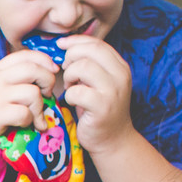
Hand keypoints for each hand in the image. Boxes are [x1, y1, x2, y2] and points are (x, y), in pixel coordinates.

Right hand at [0, 50, 58, 149]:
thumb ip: (17, 79)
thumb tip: (49, 73)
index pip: (26, 55)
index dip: (44, 60)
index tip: (52, 72)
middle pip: (33, 69)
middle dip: (48, 82)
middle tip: (47, 95)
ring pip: (33, 93)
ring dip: (39, 107)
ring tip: (34, 117)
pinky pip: (25, 113)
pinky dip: (29, 122)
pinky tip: (23, 125)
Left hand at [59, 35, 134, 154]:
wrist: (113, 139)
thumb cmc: (98, 109)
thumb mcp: (98, 82)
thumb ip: (89, 64)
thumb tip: (66, 46)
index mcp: (119, 66)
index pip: (96, 43)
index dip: (75, 41)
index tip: (61, 45)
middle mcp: (120, 75)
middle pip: (89, 51)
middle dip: (70, 59)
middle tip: (67, 73)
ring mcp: (113, 91)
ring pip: (82, 67)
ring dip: (69, 77)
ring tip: (70, 88)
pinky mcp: (102, 107)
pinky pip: (77, 92)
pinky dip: (69, 95)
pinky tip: (72, 101)